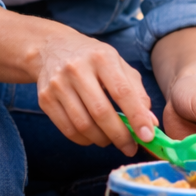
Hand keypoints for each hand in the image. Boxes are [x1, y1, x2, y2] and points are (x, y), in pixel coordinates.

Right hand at [36, 31, 157, 155]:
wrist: (52, 48)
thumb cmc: (93, 59)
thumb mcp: (118, 64)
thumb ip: (137, 92)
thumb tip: (150, 123)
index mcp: (101, 57)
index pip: (122, 91)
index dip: (136, 117)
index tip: (147, 136)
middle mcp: (76, 68)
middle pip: (100, 112)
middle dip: (119, 135)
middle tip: (130, 147)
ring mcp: (58, 84)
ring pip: (83, 125)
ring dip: (102, 140)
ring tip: (111, 140)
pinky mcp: (45, 98)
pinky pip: (67, 129)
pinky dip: (84, 140)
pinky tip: (93, 136)